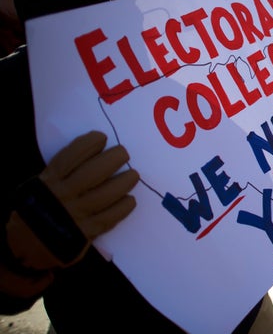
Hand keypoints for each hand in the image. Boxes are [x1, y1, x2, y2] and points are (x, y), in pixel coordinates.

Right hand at [7, 131, 139, 269]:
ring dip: (124, 182)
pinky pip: (109, 218)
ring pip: (105, 195)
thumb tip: (93, 152)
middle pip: (92, 173)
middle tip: (123, 153)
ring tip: (133, 175)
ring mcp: (74, 215)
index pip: (70, 157)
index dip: (88, 144)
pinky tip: (130, 200)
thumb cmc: (39, 210)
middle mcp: (61, 196)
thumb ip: (61, 173)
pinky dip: (123, 207)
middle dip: (112, 159)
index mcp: (48, 181)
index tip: (102, 137)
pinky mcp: (85, 233)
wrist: (27, 248)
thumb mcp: (40, 187)